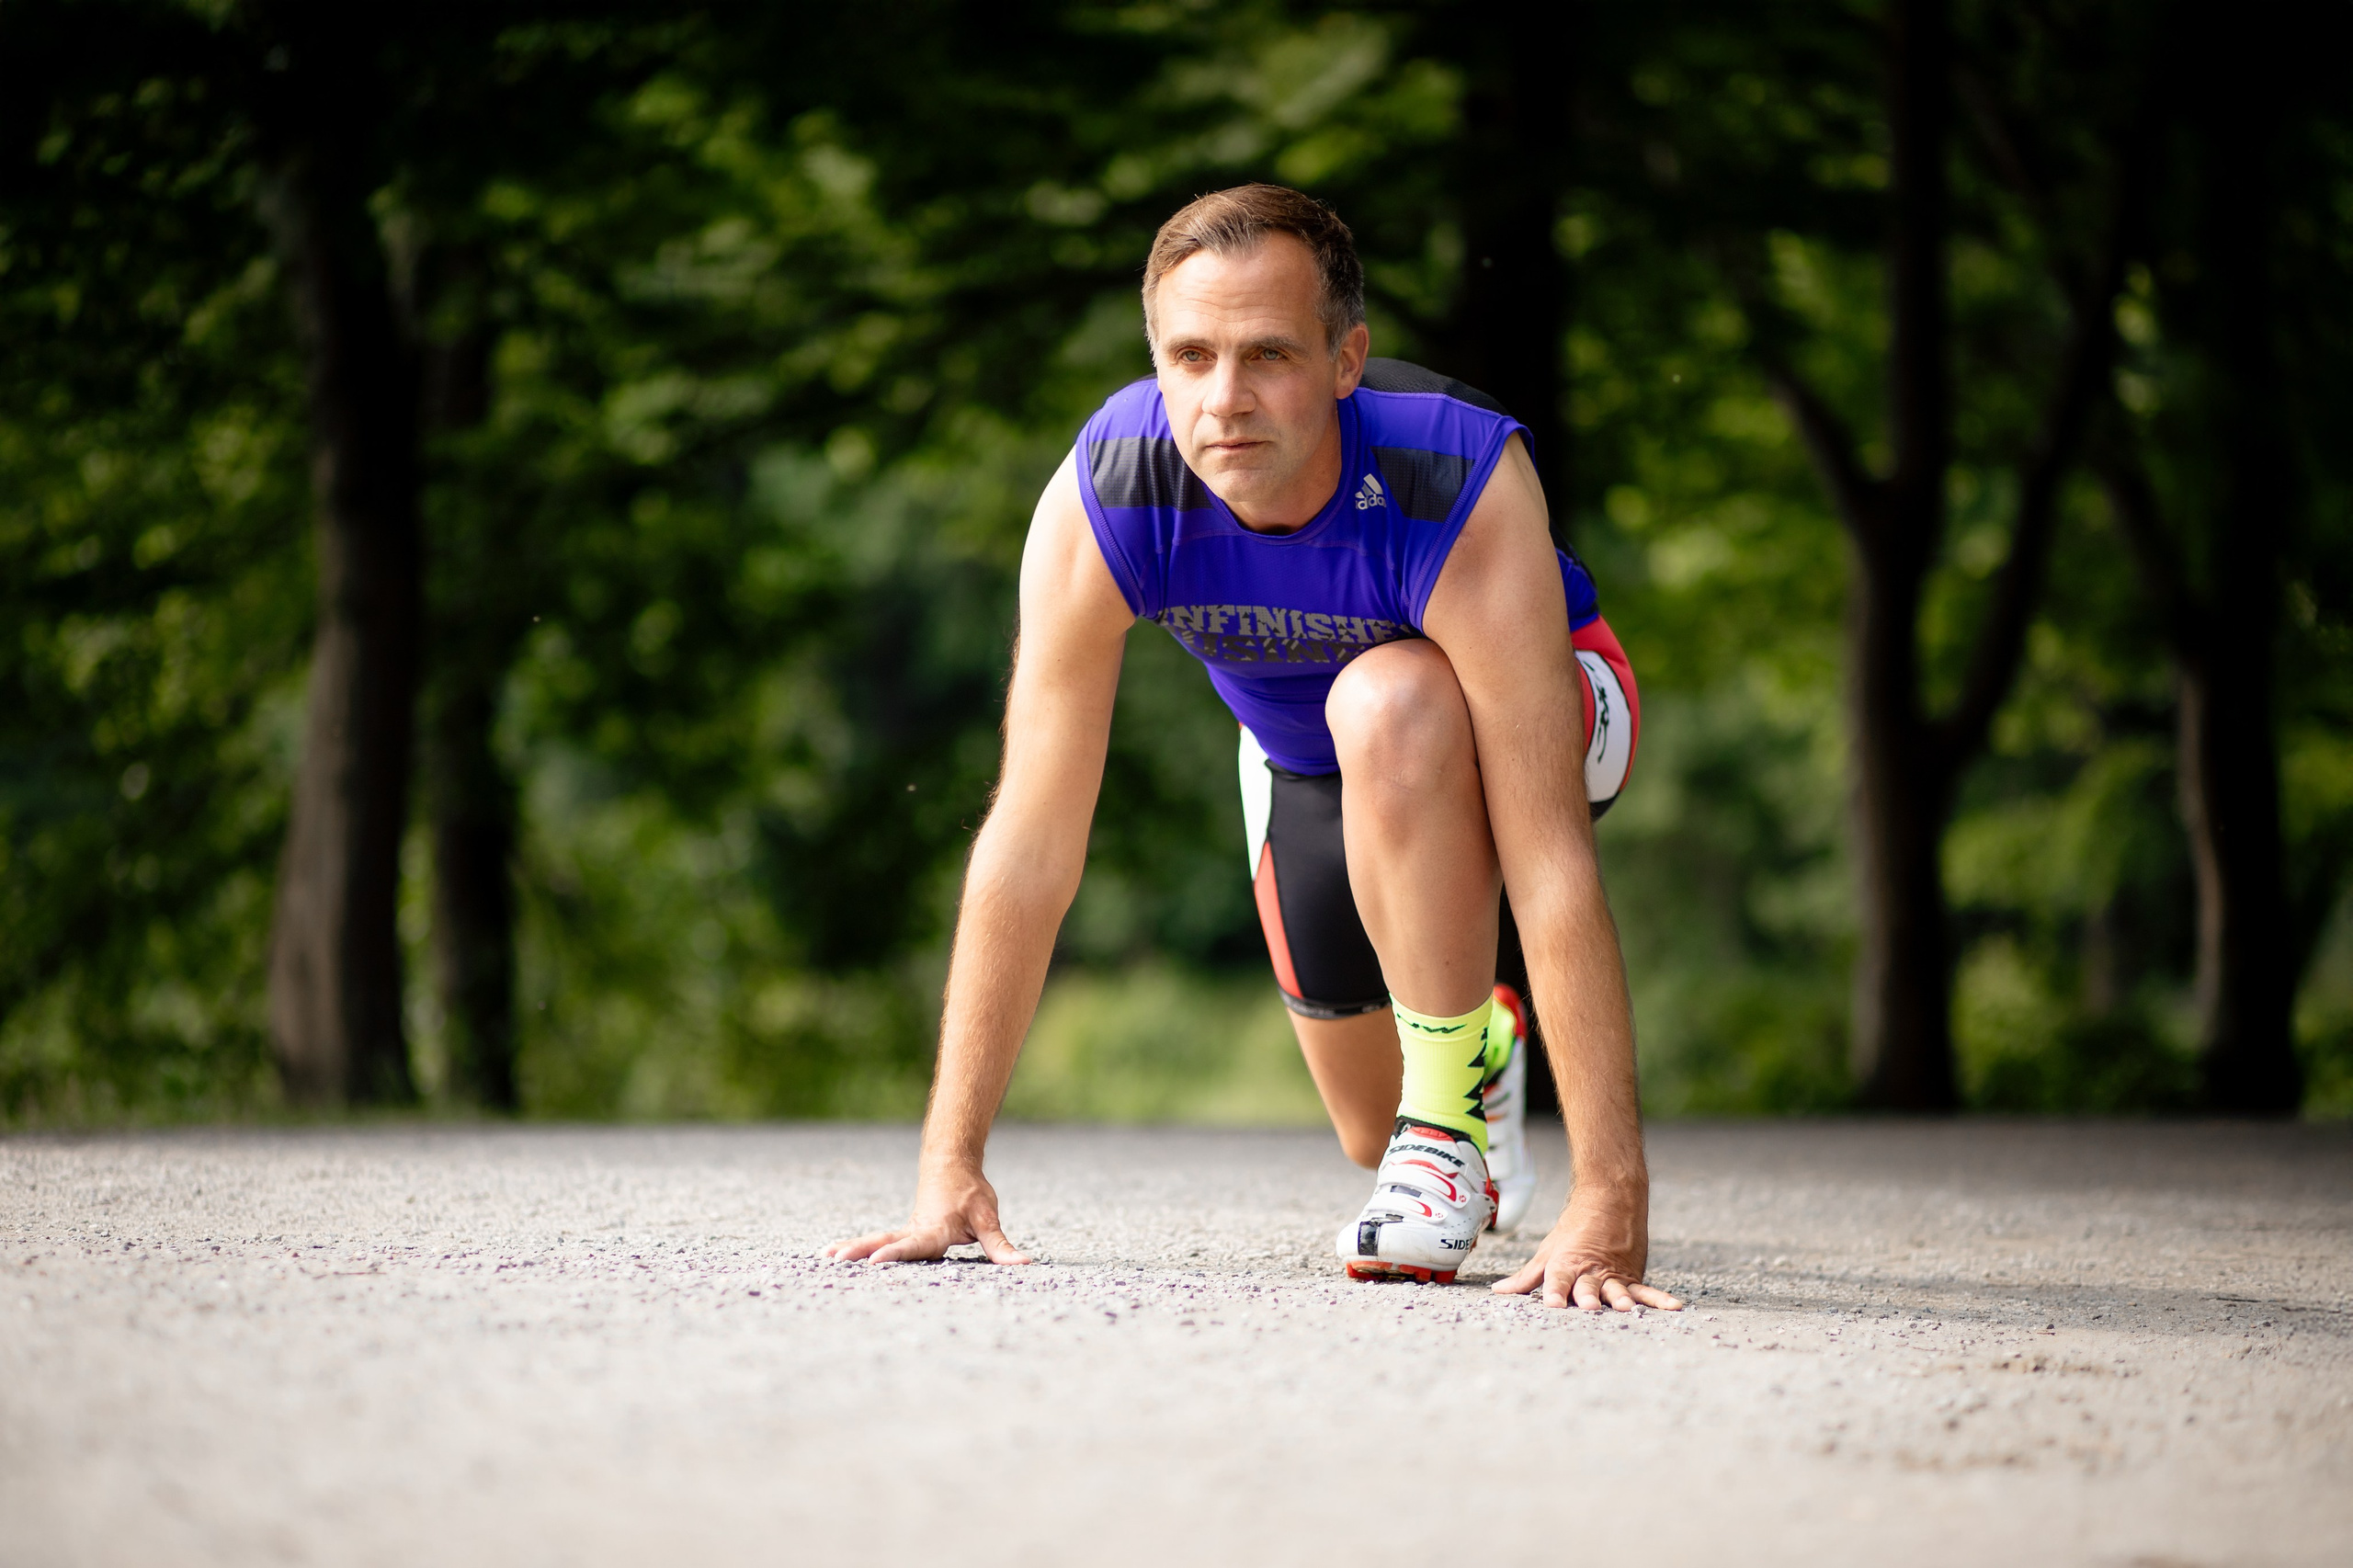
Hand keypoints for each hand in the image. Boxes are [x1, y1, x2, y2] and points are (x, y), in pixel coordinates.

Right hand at [822, 1161, 1032, 1265]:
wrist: (952, 1164)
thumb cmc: (971, 1193)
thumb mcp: (988, 1217)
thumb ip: (1000, 1245)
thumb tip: (1023, 1265)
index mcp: (936, 1229)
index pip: (915, 1245)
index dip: (896, 1254)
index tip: (875, 1261)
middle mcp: (916, 1230)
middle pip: (885, 1241)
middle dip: (861, 1251)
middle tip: (836, 1259)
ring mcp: (907, 1230)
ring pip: (877, 1239)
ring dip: (853, 1247)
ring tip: (826, 1256)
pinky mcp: (904, 1232)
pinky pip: (879, 1239)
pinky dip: (858, 1246)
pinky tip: (835, 1253)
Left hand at [1492, 1182, 1681, 1311]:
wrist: (1609, 1199)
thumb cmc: (1574, 1230)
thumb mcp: (1547, 1253)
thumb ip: (1527, 1277)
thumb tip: (1500, 1292)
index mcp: (1566, 1264)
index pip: (1558, 1279)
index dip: (1554, 1291)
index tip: (1552, 1304)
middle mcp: (1590, 1270)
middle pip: (1587, 1285)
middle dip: (1587, 1296)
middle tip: (1589, 1306)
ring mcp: (1613, 1273)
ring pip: (1616, 1287)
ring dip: (1621, 1297)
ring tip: (1627, 1308)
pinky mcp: (1632, 1275)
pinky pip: (1647, 1289)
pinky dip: (1660, 1298)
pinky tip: (1675, 1307)